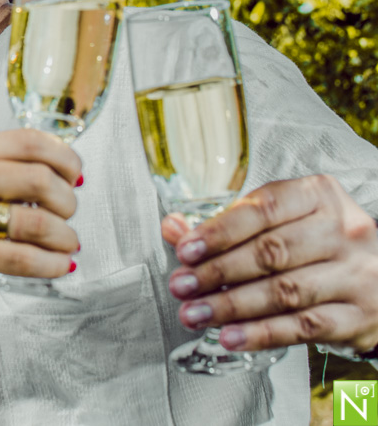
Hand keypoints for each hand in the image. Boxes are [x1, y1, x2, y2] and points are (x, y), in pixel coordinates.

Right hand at [0, 128, 80, 304]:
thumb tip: (55, 176)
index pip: (27, 141)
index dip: (64, 157)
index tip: (76, 175)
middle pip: (37, 179)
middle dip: (67, 200)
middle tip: (69, 212)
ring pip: (32, 223)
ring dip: (64, 237)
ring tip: (68, 243)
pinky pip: (18, 259)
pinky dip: (49, 265)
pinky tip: (58, 267)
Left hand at [162, 174, 377, 352]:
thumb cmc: (318, 244)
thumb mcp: (279, 222)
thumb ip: (226, 224)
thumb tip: (173, 228)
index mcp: (318, 196)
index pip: (263, 210)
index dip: (220, 231)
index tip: (185, 249)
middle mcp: (343, 231)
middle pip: (270, 252)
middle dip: (217, 271)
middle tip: (181, 285)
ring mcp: (356, 274)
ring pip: (285, 291)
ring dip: (231, 306)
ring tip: (195, 313)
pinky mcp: (359, 316)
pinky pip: (304, 326)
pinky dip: (262, 334)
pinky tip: (230, 337)